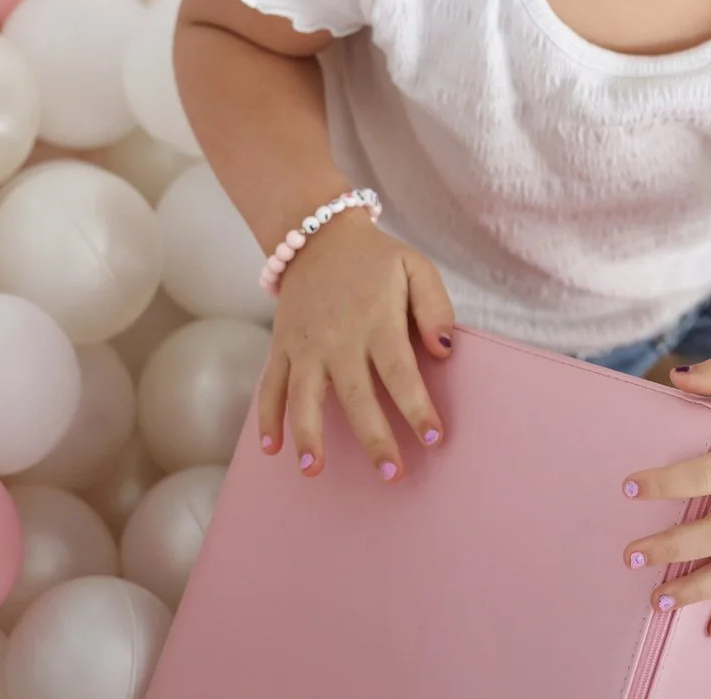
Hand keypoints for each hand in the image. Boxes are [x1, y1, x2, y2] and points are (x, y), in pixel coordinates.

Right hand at [255, 215, 459, 482]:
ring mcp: (304, 345)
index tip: (433, 438)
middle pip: (355, 396)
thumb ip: (434, 307)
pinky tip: (271, 449)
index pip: (401, 372)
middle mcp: (338, 338)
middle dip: (374, 437)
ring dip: (307, 435)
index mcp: (378, 321)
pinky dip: (266, 418)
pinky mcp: (280, 346)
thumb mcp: (416, 268)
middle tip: (392, 475)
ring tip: (313, 470)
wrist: (317, 235)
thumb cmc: (376, 259)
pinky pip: (270, 386)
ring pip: (303, 397)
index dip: (417, 407)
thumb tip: (444, 350)